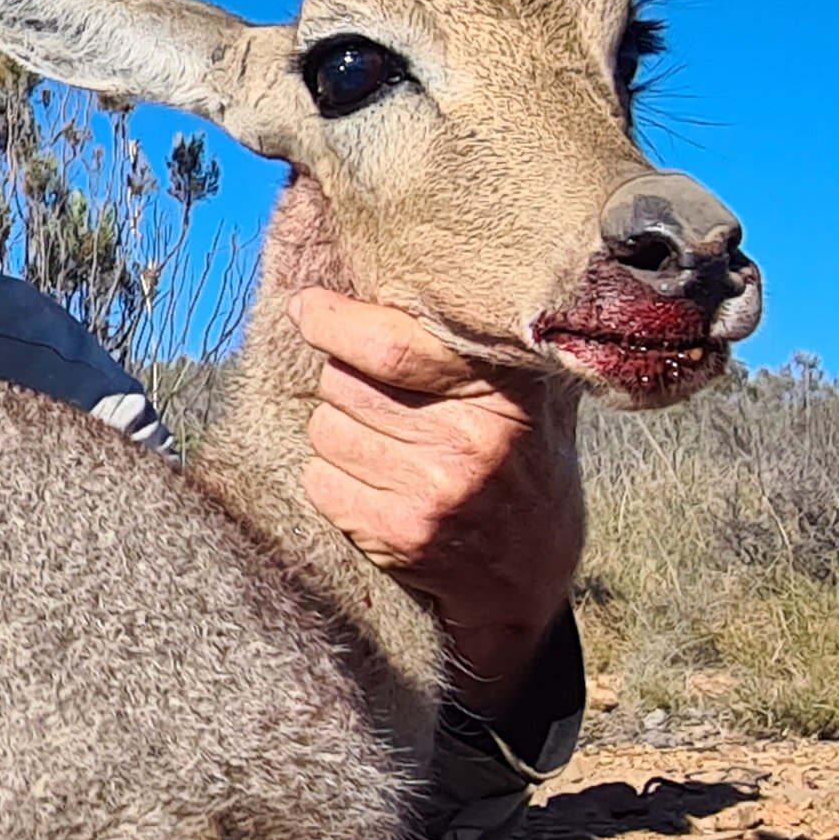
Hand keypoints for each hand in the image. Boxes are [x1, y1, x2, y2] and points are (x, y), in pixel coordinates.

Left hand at [285, 288, 585, 716]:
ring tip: (387, 446)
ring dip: (339, 433)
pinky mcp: (405, 534)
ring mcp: (438, 491)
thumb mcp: (523, 387)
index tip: (309, 309)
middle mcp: (476, 438)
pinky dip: (334, 480)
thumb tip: (390, 267)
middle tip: (378, 398)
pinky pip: (321, 482)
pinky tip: (376, 485)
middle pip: (343, 383)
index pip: (389, 344)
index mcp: (505, 386)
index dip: (333, 322)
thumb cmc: (518, 457)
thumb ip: (474, 336)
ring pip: (325, 431)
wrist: (529, 572)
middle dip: (343, 381)